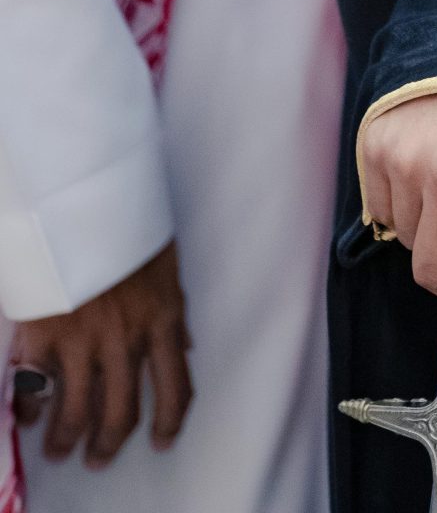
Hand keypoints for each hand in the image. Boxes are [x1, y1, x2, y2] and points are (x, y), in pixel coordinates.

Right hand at [13, 241, 191, 465]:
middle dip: (108, 443)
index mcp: (162, 320)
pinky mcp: (42, 338)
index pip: (176, 388)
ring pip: (75, 411)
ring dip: (66, 438)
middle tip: (97, 458)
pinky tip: (29, 414)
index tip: (162, 441)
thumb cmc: (130, 222)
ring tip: (59, 450)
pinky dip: (29, 408)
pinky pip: (34, 388)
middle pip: (121, 412)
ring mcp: (82, 343)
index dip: (170, 422)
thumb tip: (183, 345)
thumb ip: (173, 309)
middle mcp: (126, 341)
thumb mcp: (166, 263)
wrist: (83, 201)